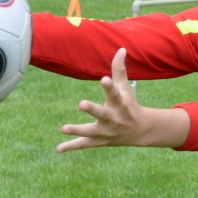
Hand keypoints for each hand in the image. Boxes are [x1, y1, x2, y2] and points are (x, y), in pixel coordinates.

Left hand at [56, 48, 189, 151]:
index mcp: (120, 104)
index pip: (115, 93)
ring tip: (63, 128)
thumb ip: (119, 70)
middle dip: (92, 110)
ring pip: (91, 131)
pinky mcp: (99, 141)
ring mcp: (106, 131)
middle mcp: (114, 118)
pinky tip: (58, 148)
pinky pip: (84, 144)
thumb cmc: (129, 104)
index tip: (104, 79)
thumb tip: (121, 49)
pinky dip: (71, 146)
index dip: (109, 86)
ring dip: (77, 130)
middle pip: (102, 114)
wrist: (139, 131)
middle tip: (81, 104)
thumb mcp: (125, 88)